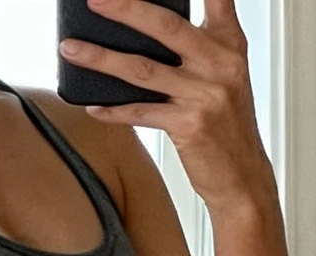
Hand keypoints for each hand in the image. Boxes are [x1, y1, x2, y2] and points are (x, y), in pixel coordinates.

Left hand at [59, 0, 270, 217]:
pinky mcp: (189, 126)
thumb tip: (149, 28)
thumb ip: (201, 46)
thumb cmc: (228, 127)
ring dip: (101, 58)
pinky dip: (113, 111)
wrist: (243, 178)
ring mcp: (204, 95)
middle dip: (125, 9)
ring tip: (71, 49)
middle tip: (94, 1)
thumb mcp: (227, 76)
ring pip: (142, 69)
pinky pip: (141, 112)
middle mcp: (219, 64)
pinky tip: (93, 106)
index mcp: (230, 45)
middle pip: (164, 26)